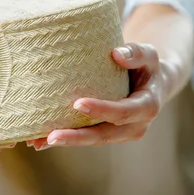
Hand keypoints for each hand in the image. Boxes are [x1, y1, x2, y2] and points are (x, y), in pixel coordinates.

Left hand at [28, 43, 164, 150]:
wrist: (154, 82)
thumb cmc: (149, 64)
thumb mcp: (149, 54)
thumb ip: (136, 53)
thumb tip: (115, 54)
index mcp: (147, 107)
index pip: (122, 112)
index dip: (101, 110)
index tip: (78, 103)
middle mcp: (135, 126)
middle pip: (104, 135)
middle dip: (77, 137)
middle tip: (51, 136)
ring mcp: (122, 133)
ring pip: (93, 140)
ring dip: (68, 141)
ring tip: (39, 141)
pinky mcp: (110, 133)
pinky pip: (88, 137)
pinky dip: (68, 138)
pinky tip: (42, 140)